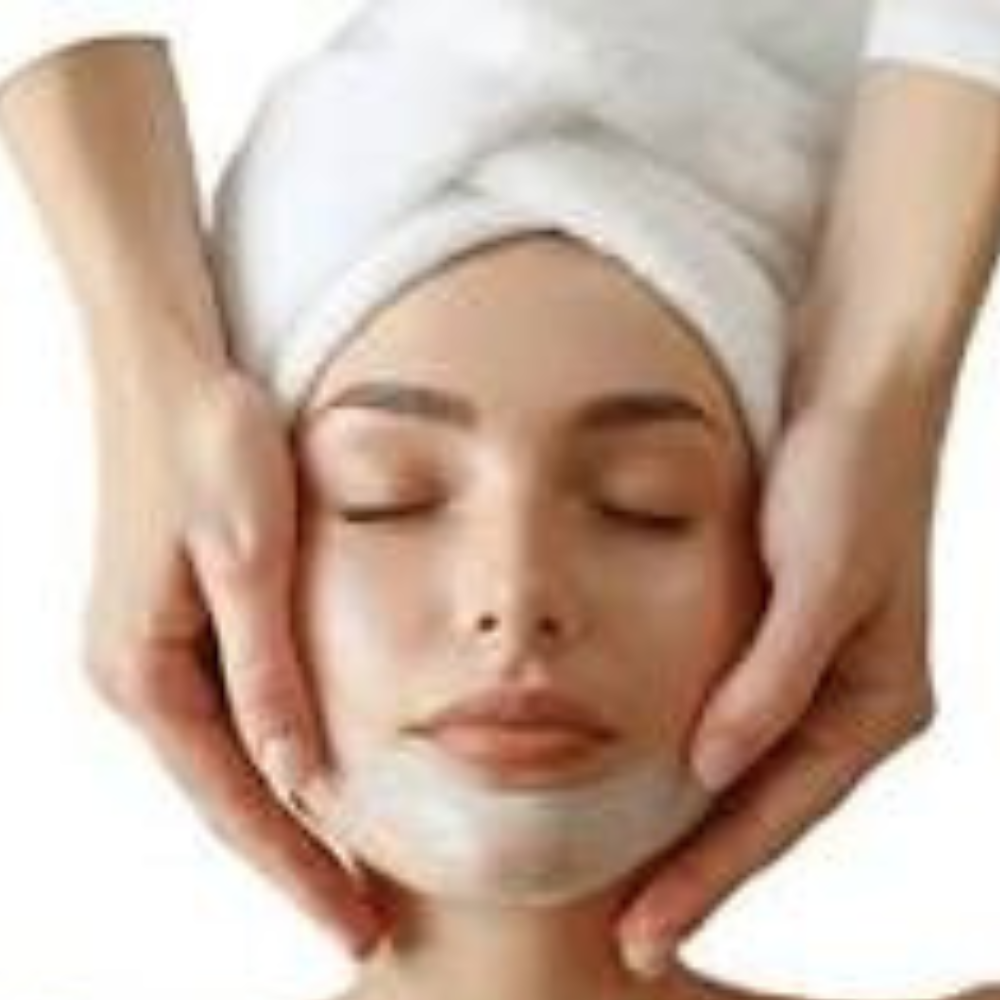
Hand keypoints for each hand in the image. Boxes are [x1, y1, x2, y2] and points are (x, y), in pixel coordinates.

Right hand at [83, 351, 382, 955]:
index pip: (237, 800)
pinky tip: (317, 775)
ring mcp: (153, 650)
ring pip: (229, 761)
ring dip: (289, 817)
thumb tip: (298, 777)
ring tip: (352, 871)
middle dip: (298, 861)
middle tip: (368, 921)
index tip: (357, 923)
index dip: (300, 869)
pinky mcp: (176, 622)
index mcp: (145, 669)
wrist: (168, 364)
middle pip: (229, 794)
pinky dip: (275, 757)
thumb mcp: (248, 557)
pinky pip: (228, 715)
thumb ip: (268, 670)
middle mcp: (138, 674)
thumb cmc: (207, 443)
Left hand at [617, 391, 940, 975]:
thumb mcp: (820, 578)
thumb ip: (775, 678)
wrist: (852, 388)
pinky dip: (687, 761)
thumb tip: (715, 769)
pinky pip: (730, 721)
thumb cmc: (849, 477)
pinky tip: (643, 782)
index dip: (711, 877)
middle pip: (758, 809)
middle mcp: (843, 700)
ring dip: (689, 827)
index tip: (646, 931)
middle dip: (696, 875)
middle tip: (628, 936)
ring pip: (742, 774)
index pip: (777, 813)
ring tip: (628, 882)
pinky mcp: (775, 639)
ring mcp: (809, 673)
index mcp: (873, 703)